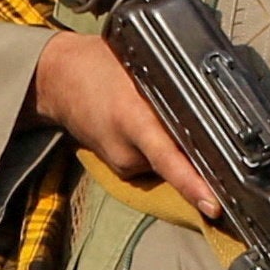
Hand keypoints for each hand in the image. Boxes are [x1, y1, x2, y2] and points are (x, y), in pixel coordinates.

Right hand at [28, 30, 220, 216]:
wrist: (56, 81)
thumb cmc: (98, 65)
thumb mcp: (138, 67)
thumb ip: (169, 88)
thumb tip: (210, 99)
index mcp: (132, 119)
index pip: (168, 159)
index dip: (191, 184)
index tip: (212, 205)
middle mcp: (126, 149)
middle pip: (177, 162)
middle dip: (198, 155)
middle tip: (214, 138)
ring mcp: (122, 162)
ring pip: (166, 163)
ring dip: (176, 146)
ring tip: (160, 113)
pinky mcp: (120, 167)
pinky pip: (152, 162)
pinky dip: (159, 148)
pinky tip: (147, 123)